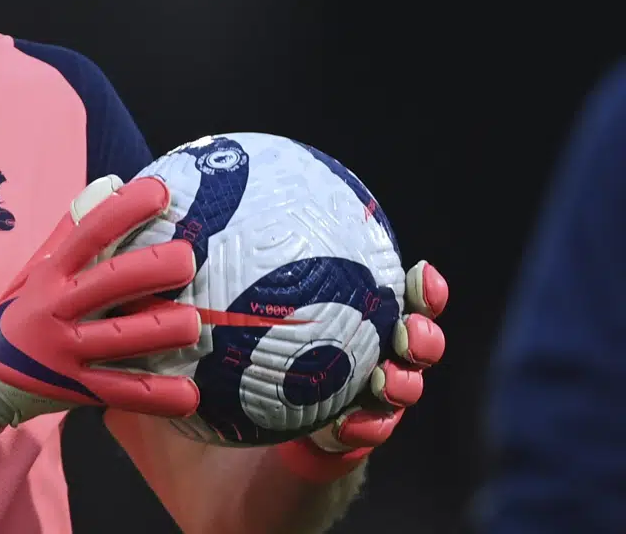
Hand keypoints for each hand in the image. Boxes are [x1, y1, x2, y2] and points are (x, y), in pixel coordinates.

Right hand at [0, 176, 201, 471]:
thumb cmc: (22, 311)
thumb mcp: (37, 268)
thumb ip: (72, 229)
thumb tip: (109, 184)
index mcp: (52, 274)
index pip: (88, 233)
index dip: (124, 210)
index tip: (159, 193)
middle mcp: (58, 308)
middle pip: (109, 283)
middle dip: (153, 268)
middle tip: (187, 259)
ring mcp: (67, 352)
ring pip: (121, 339)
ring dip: (162, 329)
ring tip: (192, 323)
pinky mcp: (78, 390)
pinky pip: (123, 393)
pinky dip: (158, 396)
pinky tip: (189, 393)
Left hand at [280, 260, 448, 480]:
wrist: (271, 409)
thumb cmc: (277, 341)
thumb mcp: (275, 306)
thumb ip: (274, 278)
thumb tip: (241, 237)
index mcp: (372, 315)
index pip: (412, 297)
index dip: (426, 288)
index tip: (421, 272)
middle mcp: (385, 351)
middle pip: (422, 343)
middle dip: (423, 337)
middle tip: (406, 332)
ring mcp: (379, 393)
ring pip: (408, 387)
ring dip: (402, 384)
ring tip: (383, 381)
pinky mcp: (363, 428)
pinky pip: (373, 430)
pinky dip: (363, 426)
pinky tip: (344, 424)